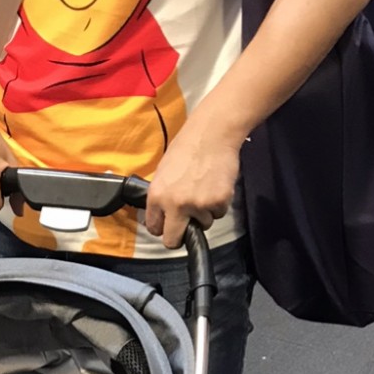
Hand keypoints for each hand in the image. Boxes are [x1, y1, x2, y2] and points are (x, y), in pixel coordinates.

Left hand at [145, 109, 242, 248]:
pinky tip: (216, 185)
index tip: (168, 227)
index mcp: (157, 196)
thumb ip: (161, 197)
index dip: (163, 228)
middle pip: (173, 241)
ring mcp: (198, 205)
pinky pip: (218, 214)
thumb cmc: (188, 147)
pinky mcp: (218, 202)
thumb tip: (161, 216)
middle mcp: (175, 204)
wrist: (213, 132)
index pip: (155, 228)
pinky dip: (219, 203)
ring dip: (204, 213)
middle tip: (186, 228)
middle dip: (179, 237)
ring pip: (202, 224)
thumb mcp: (163, 172)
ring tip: (205, 189)